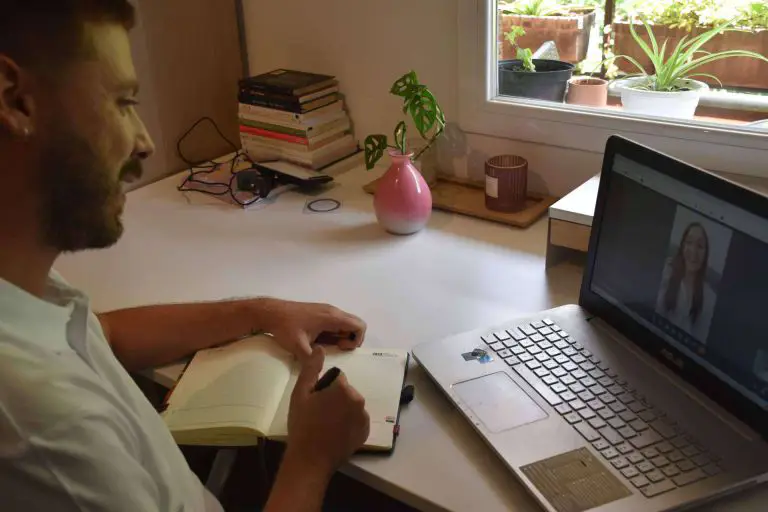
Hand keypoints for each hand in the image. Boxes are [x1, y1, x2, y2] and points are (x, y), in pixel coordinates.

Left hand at [258, 299, 365, 358]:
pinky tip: (319, 341)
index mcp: (332, 317)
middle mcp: (333, 311)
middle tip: (337, 350)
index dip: (356, 340)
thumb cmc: (285, 327)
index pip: (359, 326)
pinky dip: (334, 333)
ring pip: (345, 324)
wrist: (270, 312)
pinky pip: (336, 323)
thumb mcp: (297, 346)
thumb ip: (311, 359)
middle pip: (354, 324)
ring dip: (342, 337)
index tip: (341, 349)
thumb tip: (320, 373)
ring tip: (326, 347)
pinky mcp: (320, 313)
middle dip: (351, 340)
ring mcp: (326, 311)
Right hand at [286, 346, 369, 474]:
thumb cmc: (303, 425)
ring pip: (352, 405)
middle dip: (335, 398)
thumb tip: (320, 348)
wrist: (311, 459)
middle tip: (319, 414)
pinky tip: (336, 433)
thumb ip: (311, 369)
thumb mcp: (300, 394)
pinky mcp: (365, 431)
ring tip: (326, 425)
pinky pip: (357, 419)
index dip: (324, 388)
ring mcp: (364, 416)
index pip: (336, 378)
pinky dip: (349, 423)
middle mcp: (358, 399)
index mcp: (343, 387)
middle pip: (345, 391)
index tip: (315, 402)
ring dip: (343, 410)